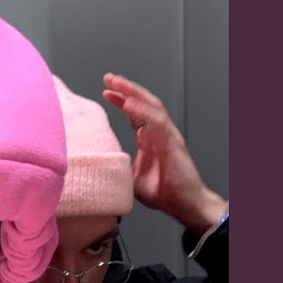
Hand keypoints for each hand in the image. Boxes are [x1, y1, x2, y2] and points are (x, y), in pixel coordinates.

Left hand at [101, 73, 225, 235]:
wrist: (184, 204)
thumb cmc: (163, 191)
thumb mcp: (130, 176)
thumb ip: (119, 164)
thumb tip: (98, 162)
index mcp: (149, 138)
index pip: (135, 112)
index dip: (121, 100)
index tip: (105, 92)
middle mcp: (159, 132)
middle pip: (143, 102)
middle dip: (126, 88)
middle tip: (109, 78)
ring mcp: (167, 135)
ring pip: (151, 105)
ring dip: (133, 92)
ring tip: (117, 84)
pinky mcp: (173, 142)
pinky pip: (157, 121)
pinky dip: (142, 111)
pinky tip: (128, 104)